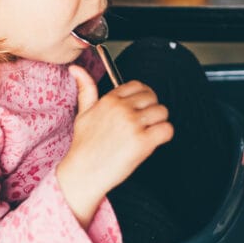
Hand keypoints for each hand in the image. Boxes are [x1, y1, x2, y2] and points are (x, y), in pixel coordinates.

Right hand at [56, 65, 172, 226]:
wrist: (83, 173)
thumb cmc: (84, 146)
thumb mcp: (82, 113)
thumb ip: (86, 89)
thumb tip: (76, 69)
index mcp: (110, 100)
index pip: (138, 85)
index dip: (142, 97)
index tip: (139, 108)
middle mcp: (122, 109)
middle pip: (153, 98)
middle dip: (151, 110)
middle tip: (144, 124)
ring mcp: (133, 124)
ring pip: (162, 112)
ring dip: (159, 123)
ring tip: (147, 134)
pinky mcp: (142, 142)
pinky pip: (167, 130)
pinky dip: (164, 136)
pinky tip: (153, 142)